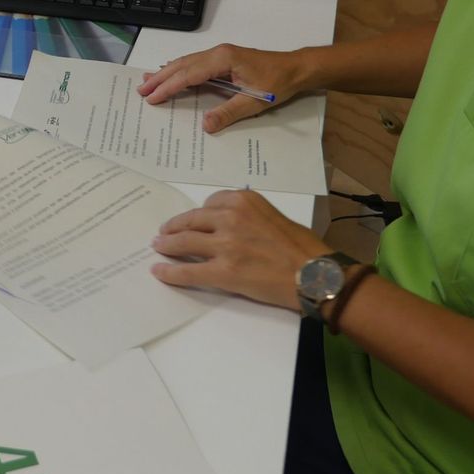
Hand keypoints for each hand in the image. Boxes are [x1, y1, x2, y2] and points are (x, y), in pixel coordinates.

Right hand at [138, 43, 310, 132]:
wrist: (297, 68)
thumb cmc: (278, 82)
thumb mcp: (255, 101)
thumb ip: (229, 112)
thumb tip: (205, 126)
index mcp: (223, 59)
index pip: (189, 74)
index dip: (169, 86)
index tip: (152, 97)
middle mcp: (218, 53)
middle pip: (183, 65)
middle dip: (161, 78)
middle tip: (141, 90)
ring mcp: (221, 54)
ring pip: (187, 62)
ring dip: (167, 72)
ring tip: (147, 81)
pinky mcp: (224, 58)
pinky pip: (195, 63)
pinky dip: (179, 69)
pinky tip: (171, 73)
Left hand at [150, 189, 328, 309]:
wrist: (315, 273)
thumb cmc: (302, 247)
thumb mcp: (272, 215)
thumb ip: (247, 215)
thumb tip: (228, 224)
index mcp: (243, 200)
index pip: (208, 204)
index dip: (196, 215)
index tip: (189, 221)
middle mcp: (230, 217)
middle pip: (191, 221)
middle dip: (174, 227)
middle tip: (163, 233)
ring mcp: (225, 244)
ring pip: (184, 242)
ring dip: (167, 245)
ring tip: (158, 247)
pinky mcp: (223, 271)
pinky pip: (188, 271)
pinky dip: (170, 272)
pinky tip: (159, 272)